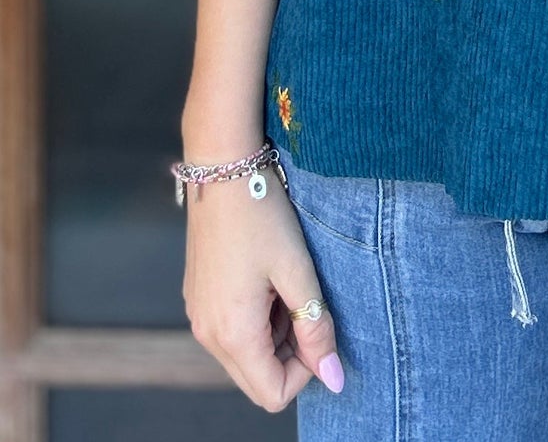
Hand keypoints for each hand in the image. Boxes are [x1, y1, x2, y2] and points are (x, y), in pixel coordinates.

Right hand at [181, 165, 343, 411]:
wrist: (221, 169)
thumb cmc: (263, 215)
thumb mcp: (297, 269)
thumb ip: (315, 326)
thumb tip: (334, 378)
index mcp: (232, 333)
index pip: (272, 394)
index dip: (306, 371)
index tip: (320, 327)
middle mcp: (207, 334)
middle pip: (256, 378)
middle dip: (290, 354)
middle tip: (307, 302)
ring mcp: (198, 316)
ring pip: (245, 354)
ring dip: (275, 333)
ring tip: (287, 282)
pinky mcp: (197, 299)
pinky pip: (231, 330)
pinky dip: (257, 318)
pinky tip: (268, 276)